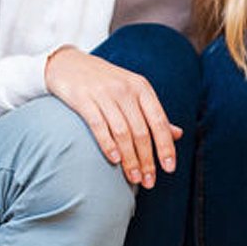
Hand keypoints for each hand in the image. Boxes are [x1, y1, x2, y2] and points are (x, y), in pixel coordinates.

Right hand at [44, 46, 181, 188]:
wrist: (69, 64)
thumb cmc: (105, 81)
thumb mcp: (133, 90)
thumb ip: (153, 113)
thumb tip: (177, 134)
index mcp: (142, 87)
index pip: (159, 121)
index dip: (166, 146)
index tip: (169, 168)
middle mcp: (125, 89)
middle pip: (141, 131)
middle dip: (147, 160)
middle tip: (149, 181)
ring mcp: (104, 94)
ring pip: (122, 132)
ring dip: (130, 159)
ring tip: (134, 178)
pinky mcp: (83, 99)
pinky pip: (99, 126)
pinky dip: (108, 145)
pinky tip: (114, 161)